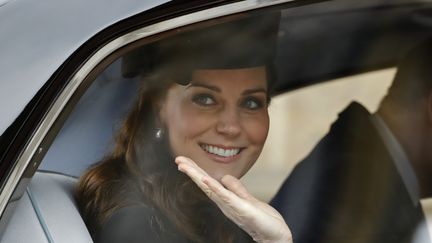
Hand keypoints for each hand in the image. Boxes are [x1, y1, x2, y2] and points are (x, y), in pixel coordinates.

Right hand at [175, 156, 292, 242]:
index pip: (208, 181)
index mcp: (226, 199)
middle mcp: (225, 203)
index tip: (183, 161)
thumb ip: (236, 188)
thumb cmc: (263, 221)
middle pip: (205, 183)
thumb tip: (226, 177)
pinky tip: (205, 180)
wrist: (275, 237)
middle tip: (177, 159)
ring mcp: (231, 206)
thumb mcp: (247, 199)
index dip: (196, 171)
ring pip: (210, 188)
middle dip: (191, 171)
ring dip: (197, 176)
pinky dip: (214, 188)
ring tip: (184, 166)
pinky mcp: (240, 208)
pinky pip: (224, 196)